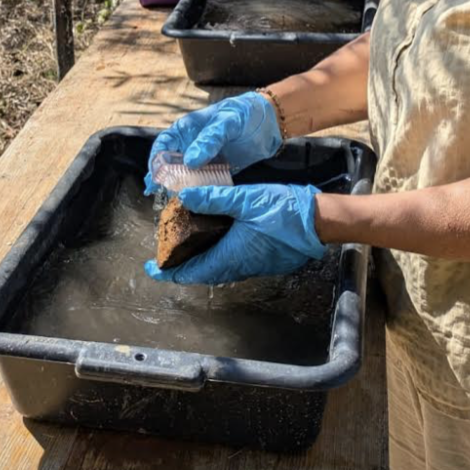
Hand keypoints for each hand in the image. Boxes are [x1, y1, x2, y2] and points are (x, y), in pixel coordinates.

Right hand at [144, 92, 281, 193]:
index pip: (163, 144)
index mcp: (187, 128)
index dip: (155, 161)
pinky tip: (193, 205)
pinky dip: (197, 192)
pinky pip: (202, 183)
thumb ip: (209, 140)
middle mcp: (191, 145)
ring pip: (184, 176)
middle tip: (156, 195)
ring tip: (169, 204)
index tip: (154, 177)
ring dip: (177, 188)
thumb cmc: (244, 113)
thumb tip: (189, 161)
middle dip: (161, 179)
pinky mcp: (216, 171)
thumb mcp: (227, 122)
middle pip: (169, 163)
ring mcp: (204, 159)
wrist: (270, 122)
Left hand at [144, 183, 326, 283]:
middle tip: (165, 252)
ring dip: (200, 260)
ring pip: (218, 268)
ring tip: (186, 243)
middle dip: (181, 265)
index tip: (152, 270)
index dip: (170, 272)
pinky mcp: (263, 259)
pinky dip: (217, 253)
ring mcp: (253, 265)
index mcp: (231, 255)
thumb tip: (185, 197)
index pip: (192, 271)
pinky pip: (232, 262)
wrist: (318, 222)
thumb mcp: (244, 199)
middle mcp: (240, 266)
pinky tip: (215, 236)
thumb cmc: (283, 211)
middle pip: (203, 272)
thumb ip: (214, 199)